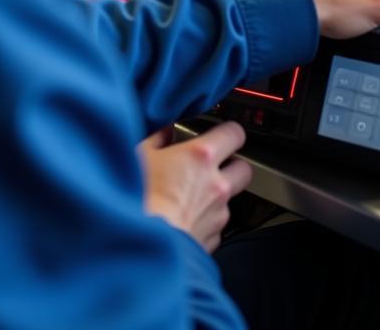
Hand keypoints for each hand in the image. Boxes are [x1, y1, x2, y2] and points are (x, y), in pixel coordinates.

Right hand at [138, 121, 251, 252]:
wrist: (137, 246)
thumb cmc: (136, 200)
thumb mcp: (138, 157)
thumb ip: (157, 139)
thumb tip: (165, 131)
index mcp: (201, 156)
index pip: (234, 133)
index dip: (229, 133)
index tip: (221, 135)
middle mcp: (216, 184)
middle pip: (243, 168)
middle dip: (233, 166)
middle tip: (214, 167)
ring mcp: (217, 214)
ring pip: (230, 200)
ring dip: (217, 198)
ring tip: (192, 199)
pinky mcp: (212, 240)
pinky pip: (216, 228)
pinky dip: (205, 224)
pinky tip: (185, 222)